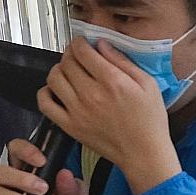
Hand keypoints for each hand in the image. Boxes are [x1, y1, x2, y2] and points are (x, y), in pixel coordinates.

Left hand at [38, 40, 179, 192]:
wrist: (143, 152)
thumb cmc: (150, 120)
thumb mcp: (147, 84)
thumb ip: (123, 62)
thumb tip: (103, 45)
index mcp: (112, 81)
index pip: (83, 51)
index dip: (80, 42)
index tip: (83, 42)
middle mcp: (91, 94)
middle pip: (67, 62)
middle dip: (70, 53)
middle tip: (78, 55)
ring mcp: (77, 110)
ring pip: (54, 78)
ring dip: (59, 69)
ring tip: (69, 71)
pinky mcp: (69, 125)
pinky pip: (45, 103)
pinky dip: (46, 92)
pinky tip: (56, 90)